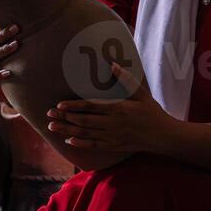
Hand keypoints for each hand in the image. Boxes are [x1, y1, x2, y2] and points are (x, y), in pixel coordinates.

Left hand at [46, 61, 173, 153]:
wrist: (163, 136)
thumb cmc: (151, 112)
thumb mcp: (141, 94)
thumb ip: (126, 79)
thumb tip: (112, 64)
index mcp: (118, 109)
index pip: (91, 107)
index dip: (73, 106)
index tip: (59, 105)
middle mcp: (112, 124)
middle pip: (83, 121)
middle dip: (64, 118)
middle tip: (48, 115)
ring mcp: (112, 136)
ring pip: (85, 134)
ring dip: (67, 131)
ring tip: (52, 128)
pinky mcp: (114, 146)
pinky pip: (94, 145)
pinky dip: (81, 143)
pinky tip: (69, 141)